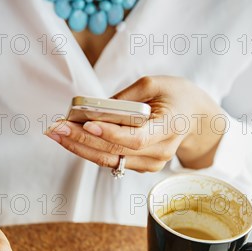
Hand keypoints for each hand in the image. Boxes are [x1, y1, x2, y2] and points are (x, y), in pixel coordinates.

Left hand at [44, 76, 225, 171]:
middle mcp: (161, 152)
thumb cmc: (176, 96)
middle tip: (56, 128)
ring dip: (80, 147)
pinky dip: (90, 150)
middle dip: (82, 140)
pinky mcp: (141, 166)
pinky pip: (112, 160)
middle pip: (116, 152)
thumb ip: (125, 98)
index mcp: (170, 127)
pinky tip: (71, 138)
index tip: (87, 124)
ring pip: (110, 160)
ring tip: (56, 133)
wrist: (196, 119)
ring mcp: (151, 163)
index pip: (137, 138)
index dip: (111, 134)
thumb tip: (93, 109)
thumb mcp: (154, 84)